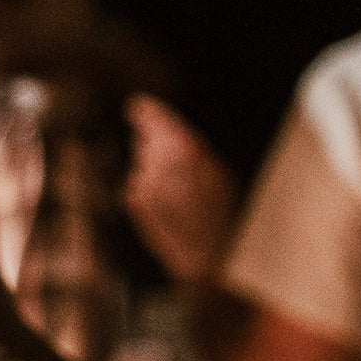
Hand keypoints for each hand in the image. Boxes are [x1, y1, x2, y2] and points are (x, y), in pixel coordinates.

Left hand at [121, 97, 237, 287]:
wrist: (213, 256)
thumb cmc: (226, 213)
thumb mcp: (221, 172)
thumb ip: (193, 149)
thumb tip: (166, 135)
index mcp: (187, 149)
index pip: (157, 120)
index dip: (147, 112)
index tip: (136, 105)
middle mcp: (160, 162)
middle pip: (146, 142)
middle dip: (155, 147)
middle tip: (177, 168)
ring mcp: (144, 182)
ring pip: (142, 165)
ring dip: (155, 173)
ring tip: (181, 196)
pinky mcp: (134, 201)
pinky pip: (138, 186)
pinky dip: (149, 192)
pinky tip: (170, 209)